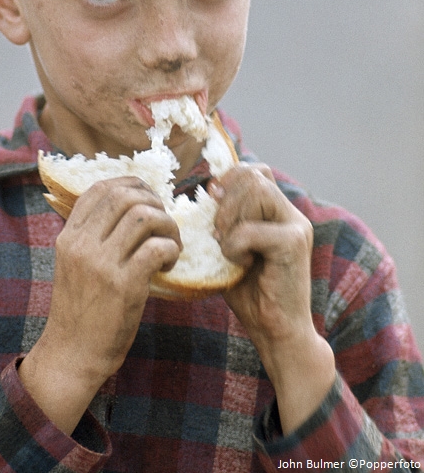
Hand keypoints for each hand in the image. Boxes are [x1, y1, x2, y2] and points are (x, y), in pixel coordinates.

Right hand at [19, 176, 180, 433]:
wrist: (71, 355)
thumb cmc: (79, 311)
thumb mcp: (73, 265)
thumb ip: (92, 237)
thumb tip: (129, 209)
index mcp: (69, 236)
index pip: (100, 189)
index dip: (131, 184)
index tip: (148, 197)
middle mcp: (82, 245)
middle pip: (124, 196)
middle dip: (154, 202)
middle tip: (164, 223)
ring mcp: (102, 265)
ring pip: (144, 216)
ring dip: (168, 225)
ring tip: (171, 244)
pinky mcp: (123, 286)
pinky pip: (156, 248)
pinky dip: (171, 249)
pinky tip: (170, 263)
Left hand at [212, 163, 335, 433]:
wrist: (276, 334)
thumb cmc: (251, 294)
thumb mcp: (229, 248)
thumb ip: (223, 220)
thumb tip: (208, 189)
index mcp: (278, 212)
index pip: (254, 170)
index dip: (229, 179)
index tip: (212, 204)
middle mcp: (291, 214)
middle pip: (253, 175)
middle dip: (226, 200)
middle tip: (218, 232)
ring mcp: (296, 226)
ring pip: (256, 190)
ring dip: (230, 219)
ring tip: (228, 247)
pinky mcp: (294, 243)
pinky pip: (250, 228)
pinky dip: (234, 245)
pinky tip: (239, 264)